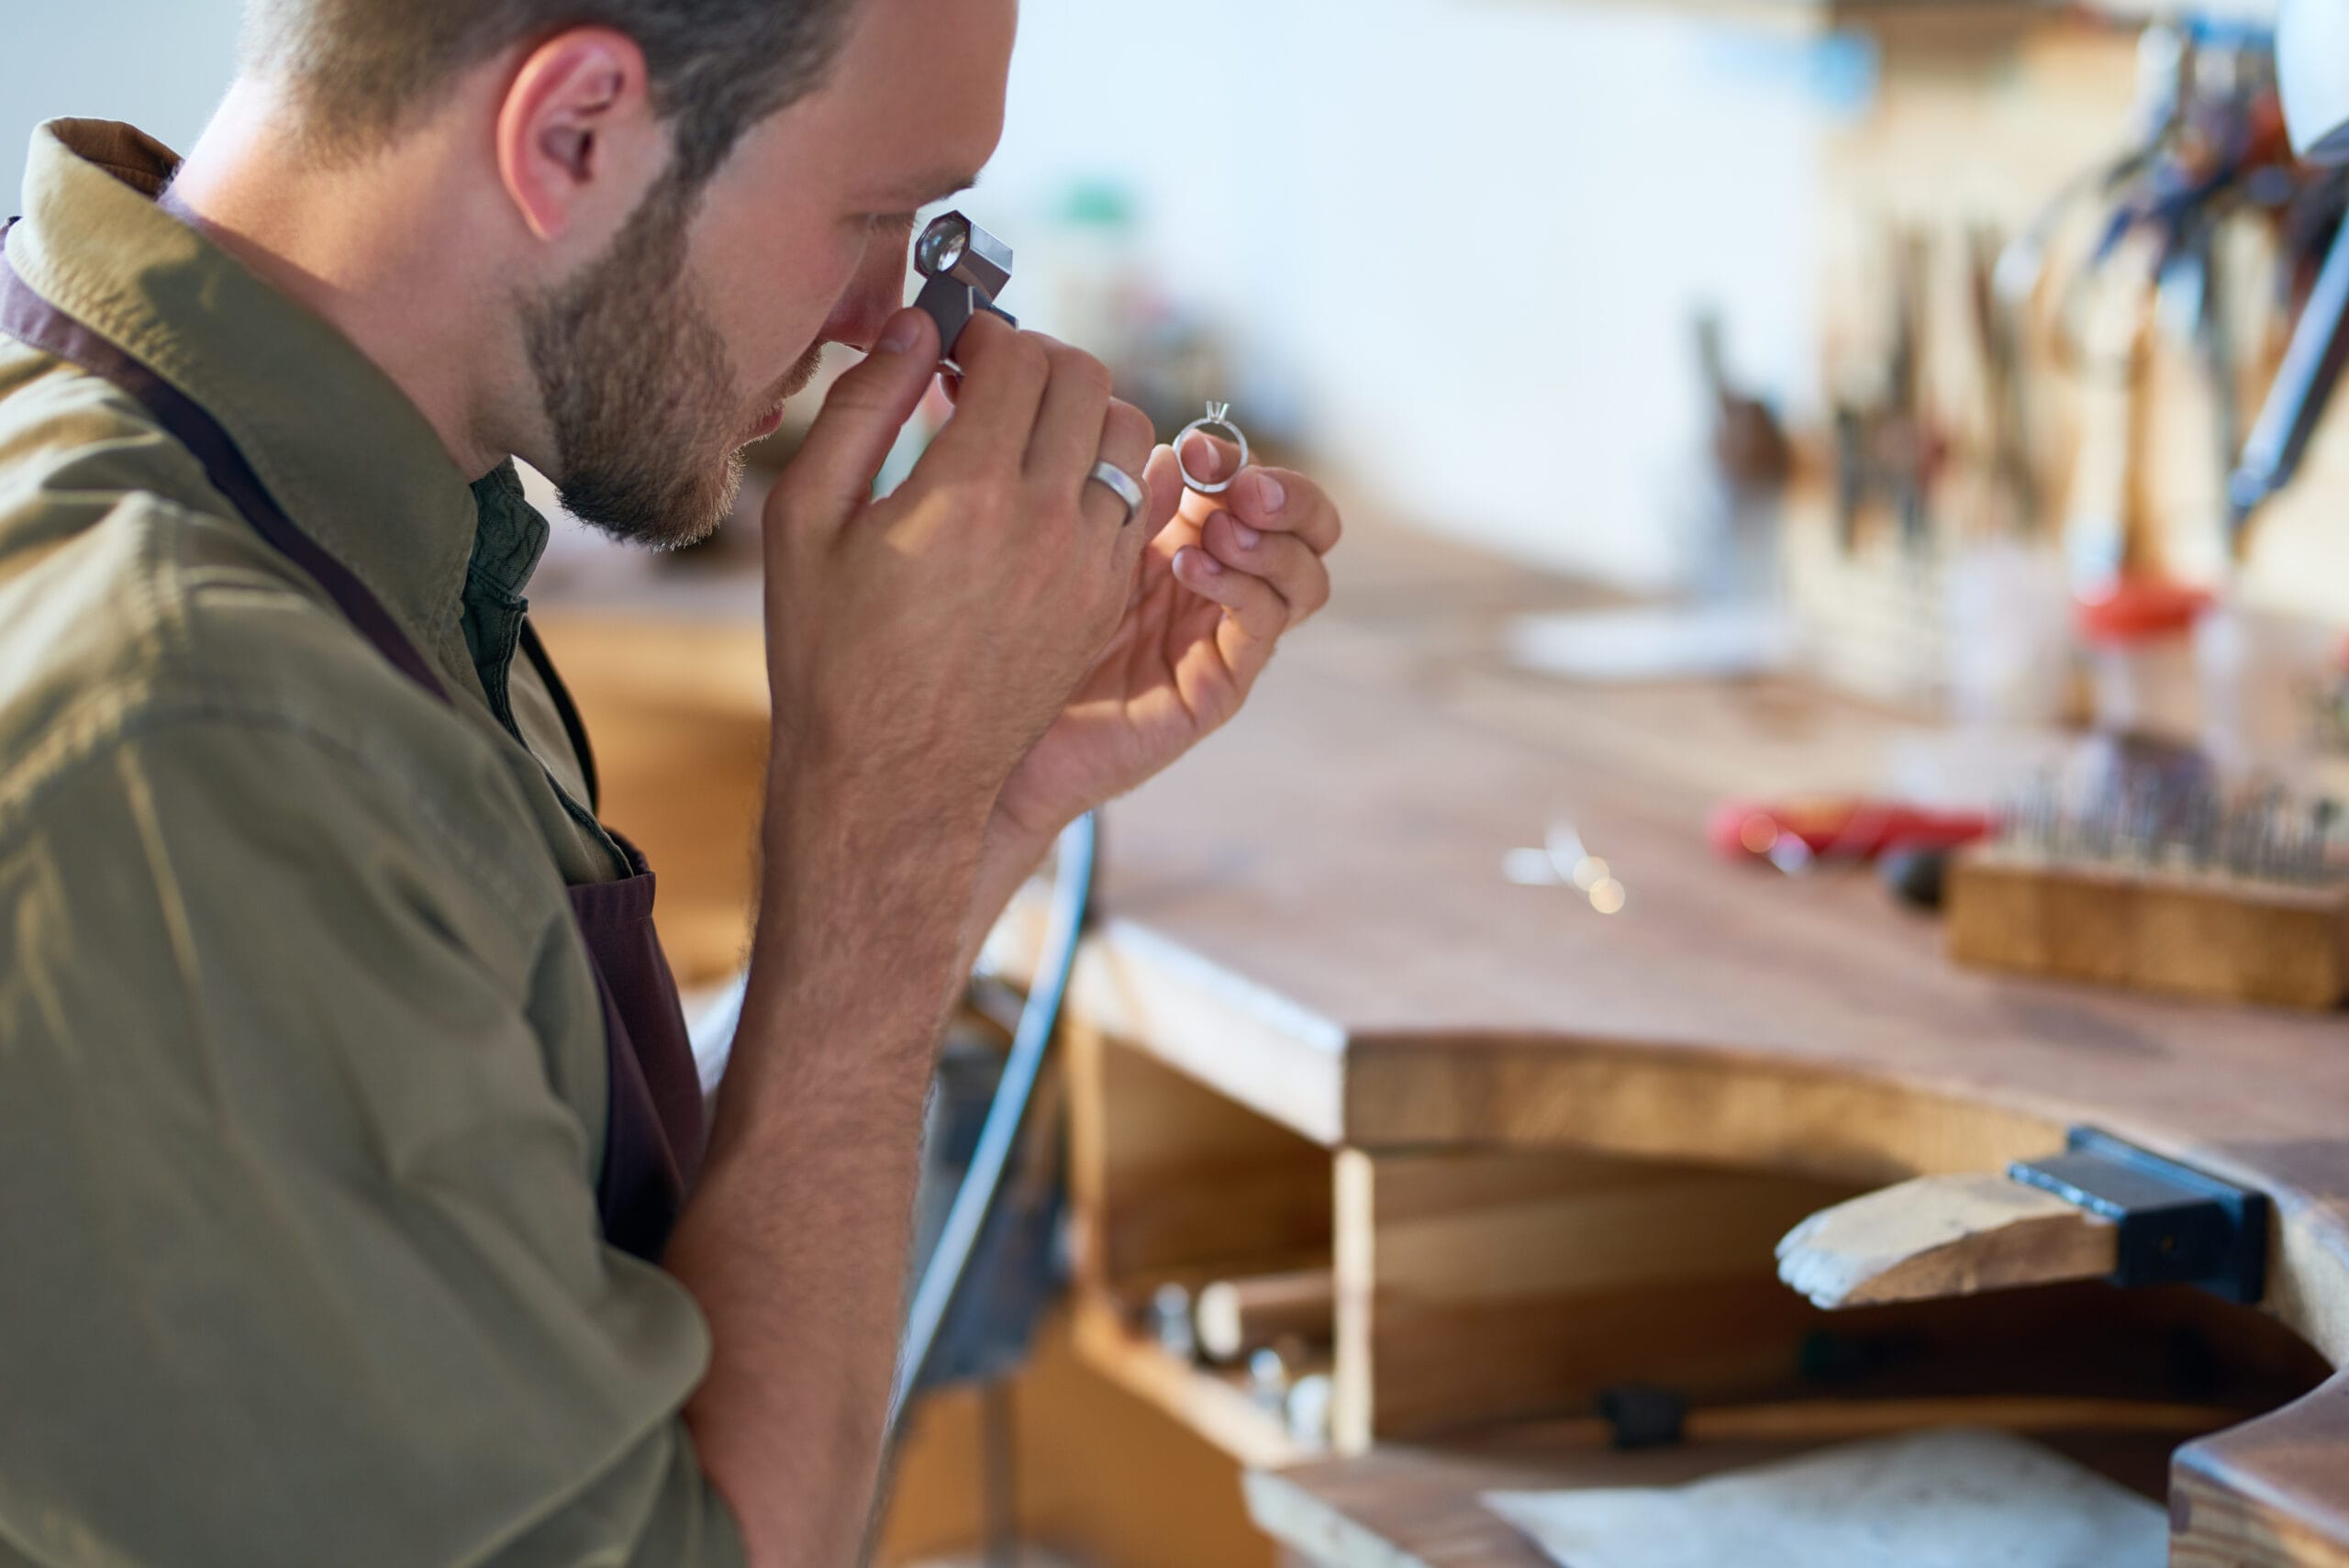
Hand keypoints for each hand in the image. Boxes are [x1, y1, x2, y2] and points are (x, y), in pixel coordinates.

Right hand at [760, 308, 1153, 844]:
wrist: (891, 779)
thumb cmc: (831, 652)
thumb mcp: (807, 520)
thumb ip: (862, 409)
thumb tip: (914, 327)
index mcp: (969, 492)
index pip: (1018, 355)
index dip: (982, 334)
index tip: (951, 349)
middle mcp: (1047, 522)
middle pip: (1086, 379)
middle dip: (1037, 359)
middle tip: (988, 380)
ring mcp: (1089, 567)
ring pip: (1129, 436)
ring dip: (1080, 412)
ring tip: (1023, 434)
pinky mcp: (1105, 604)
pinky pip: (1136, 504)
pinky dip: (1102, 476)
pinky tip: (1045, 493)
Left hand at [992, 429, 1340, 841]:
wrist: (990, 732)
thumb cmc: (1014, 633)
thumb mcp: (1071, 543)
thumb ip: (1125, 498)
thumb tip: (1171, 445)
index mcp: (1188, 538)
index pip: (1255, 484)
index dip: (1237, 457)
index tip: (1194, 446)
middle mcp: (1219, 586)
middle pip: (1309, 529)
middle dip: (1288, 495)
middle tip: (1242, 486)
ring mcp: (1224, 637)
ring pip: (1306, 579)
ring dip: (1272, 542)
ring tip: (1217, 529)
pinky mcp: (1218, 687)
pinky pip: (1261, 628)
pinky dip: (1240, 586)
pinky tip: (1187, 568)